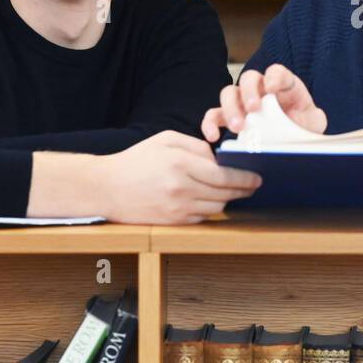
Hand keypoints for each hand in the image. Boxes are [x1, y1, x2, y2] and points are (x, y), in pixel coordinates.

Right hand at [95, 130, 261, 223]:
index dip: (245, 178)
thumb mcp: (166, 140)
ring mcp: (177, 208)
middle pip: (225, 193)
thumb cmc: (136, 160)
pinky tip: (212, 200)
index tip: (257, 177)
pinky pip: (203, 217)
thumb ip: (197, 146)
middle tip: (253, 185)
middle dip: (243, 189)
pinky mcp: (173, 222)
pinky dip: (211, 208)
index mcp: (180, 164)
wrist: (105, 187)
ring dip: (229, 200)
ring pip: (217, 207)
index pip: (224, 175)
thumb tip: (219, 158)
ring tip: (235, 191)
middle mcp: (181, 188)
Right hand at [201, 64, 327, 141]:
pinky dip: (210, 123)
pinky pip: (214, 115)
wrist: (293, 141)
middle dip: (250, 92)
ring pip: (229, 93)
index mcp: (284, 84)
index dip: (274, 76)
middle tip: (253, 109)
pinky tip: (213, 136)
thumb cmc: (303, 127)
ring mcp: (243, 101)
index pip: (277, 72)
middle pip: (249, 79)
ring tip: (238, 127)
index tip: (272, 88)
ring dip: (231, 108)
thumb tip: (301, 121)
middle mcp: (261, 88)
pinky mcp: (229, 117)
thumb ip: (312, 119)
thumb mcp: (314, 123)